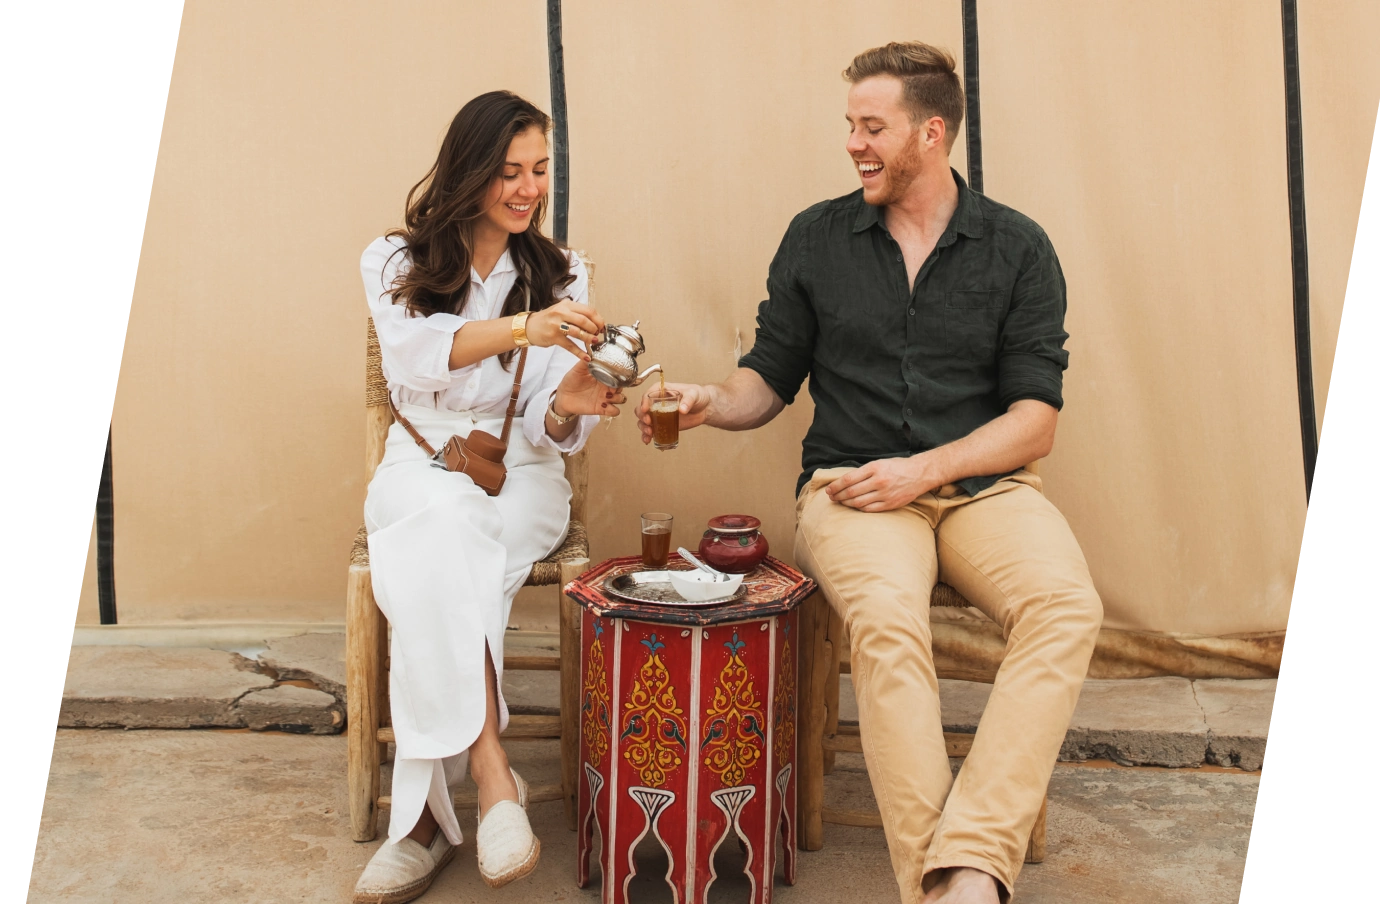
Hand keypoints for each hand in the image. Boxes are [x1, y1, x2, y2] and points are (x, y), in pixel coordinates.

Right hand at [525, 299, 605, 357]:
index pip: (588, 310)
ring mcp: (557, 325)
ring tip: (595, 342)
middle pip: (585, 320)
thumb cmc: (548, 319)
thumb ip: (577, 314)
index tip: (602, 327)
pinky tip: (586, 357)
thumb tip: (596, 322)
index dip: (598, 319)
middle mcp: (562, 312)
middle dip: (595, 328)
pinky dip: (579, 352)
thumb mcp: (562, 311)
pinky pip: (570, 345)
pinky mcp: (553, 337)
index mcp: (567, 305)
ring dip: (589, 338)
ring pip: (578, 332)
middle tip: (598, 334)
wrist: (529, 326)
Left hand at [554, 359, 625, 417]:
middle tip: (612, 386)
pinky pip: (615, 411)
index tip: (617, 375)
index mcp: (603, 376)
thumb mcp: (577, 369)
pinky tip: (604, 405)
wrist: (563, 396)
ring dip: (618, 398)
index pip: (618, 375)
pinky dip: (613, 409)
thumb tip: (591, 353)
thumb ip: (585, 362)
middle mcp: (606, 387)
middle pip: (622, 387)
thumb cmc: (570, 381)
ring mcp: (605, 398)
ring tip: (607, 396)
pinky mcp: (602, 409)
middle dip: (621, 387)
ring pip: (622, 399)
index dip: (620, 375)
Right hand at [636, 383, 710, 444]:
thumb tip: (682, 409)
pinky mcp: (661, 424)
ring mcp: (657, 414)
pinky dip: (647, 436)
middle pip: (641, 408)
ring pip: (643, 421)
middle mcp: (656, 402)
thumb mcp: (694, 394)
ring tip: (650, 433)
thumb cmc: (697, 396)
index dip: (644, 402)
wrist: (704, 408)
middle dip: (642, 416)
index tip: (646, 410)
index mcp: (661, 390)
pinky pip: (650, 430)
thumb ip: (688, 400)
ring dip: (643, 427)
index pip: (648, 395)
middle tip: (649, 422)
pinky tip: (648, 440)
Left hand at [825, 455, 939, 511]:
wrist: (919, 473)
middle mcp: (879, 481)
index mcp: (874, 468)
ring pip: (858, 502)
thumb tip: (844, 481)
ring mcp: (885, 494)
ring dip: (846, 503)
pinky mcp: (890, 504)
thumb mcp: (879, 463)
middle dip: (838, 495)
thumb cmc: (897, 466)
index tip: (829, 489)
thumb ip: (863, 472)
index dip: (836, 486)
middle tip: (831, 497)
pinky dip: (859, 508)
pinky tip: (854, 506)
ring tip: (840, 501)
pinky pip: (869, 509)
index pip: (848, 479)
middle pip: (851, 492)